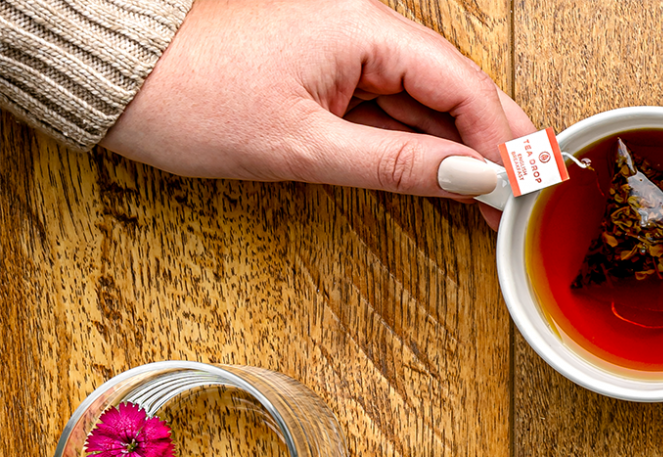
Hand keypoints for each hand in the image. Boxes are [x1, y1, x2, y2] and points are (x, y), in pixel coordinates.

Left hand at [99, 0, 535, 225]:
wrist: (112, 77)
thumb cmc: (189, 97)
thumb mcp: (301, 147)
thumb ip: (398, 164)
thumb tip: (473, 180)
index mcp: (366, 29)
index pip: (463, 86)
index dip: (503, 143)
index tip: (528, 190)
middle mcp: (366, 28)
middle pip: (459, 90)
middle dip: (497, 147)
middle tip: (533, 200)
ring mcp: (348, 49)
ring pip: (430, 103)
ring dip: (464, 153)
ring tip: (498, 206)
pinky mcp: (329, 71)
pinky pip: (395, 108)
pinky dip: (423, 147)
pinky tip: (449, 184)